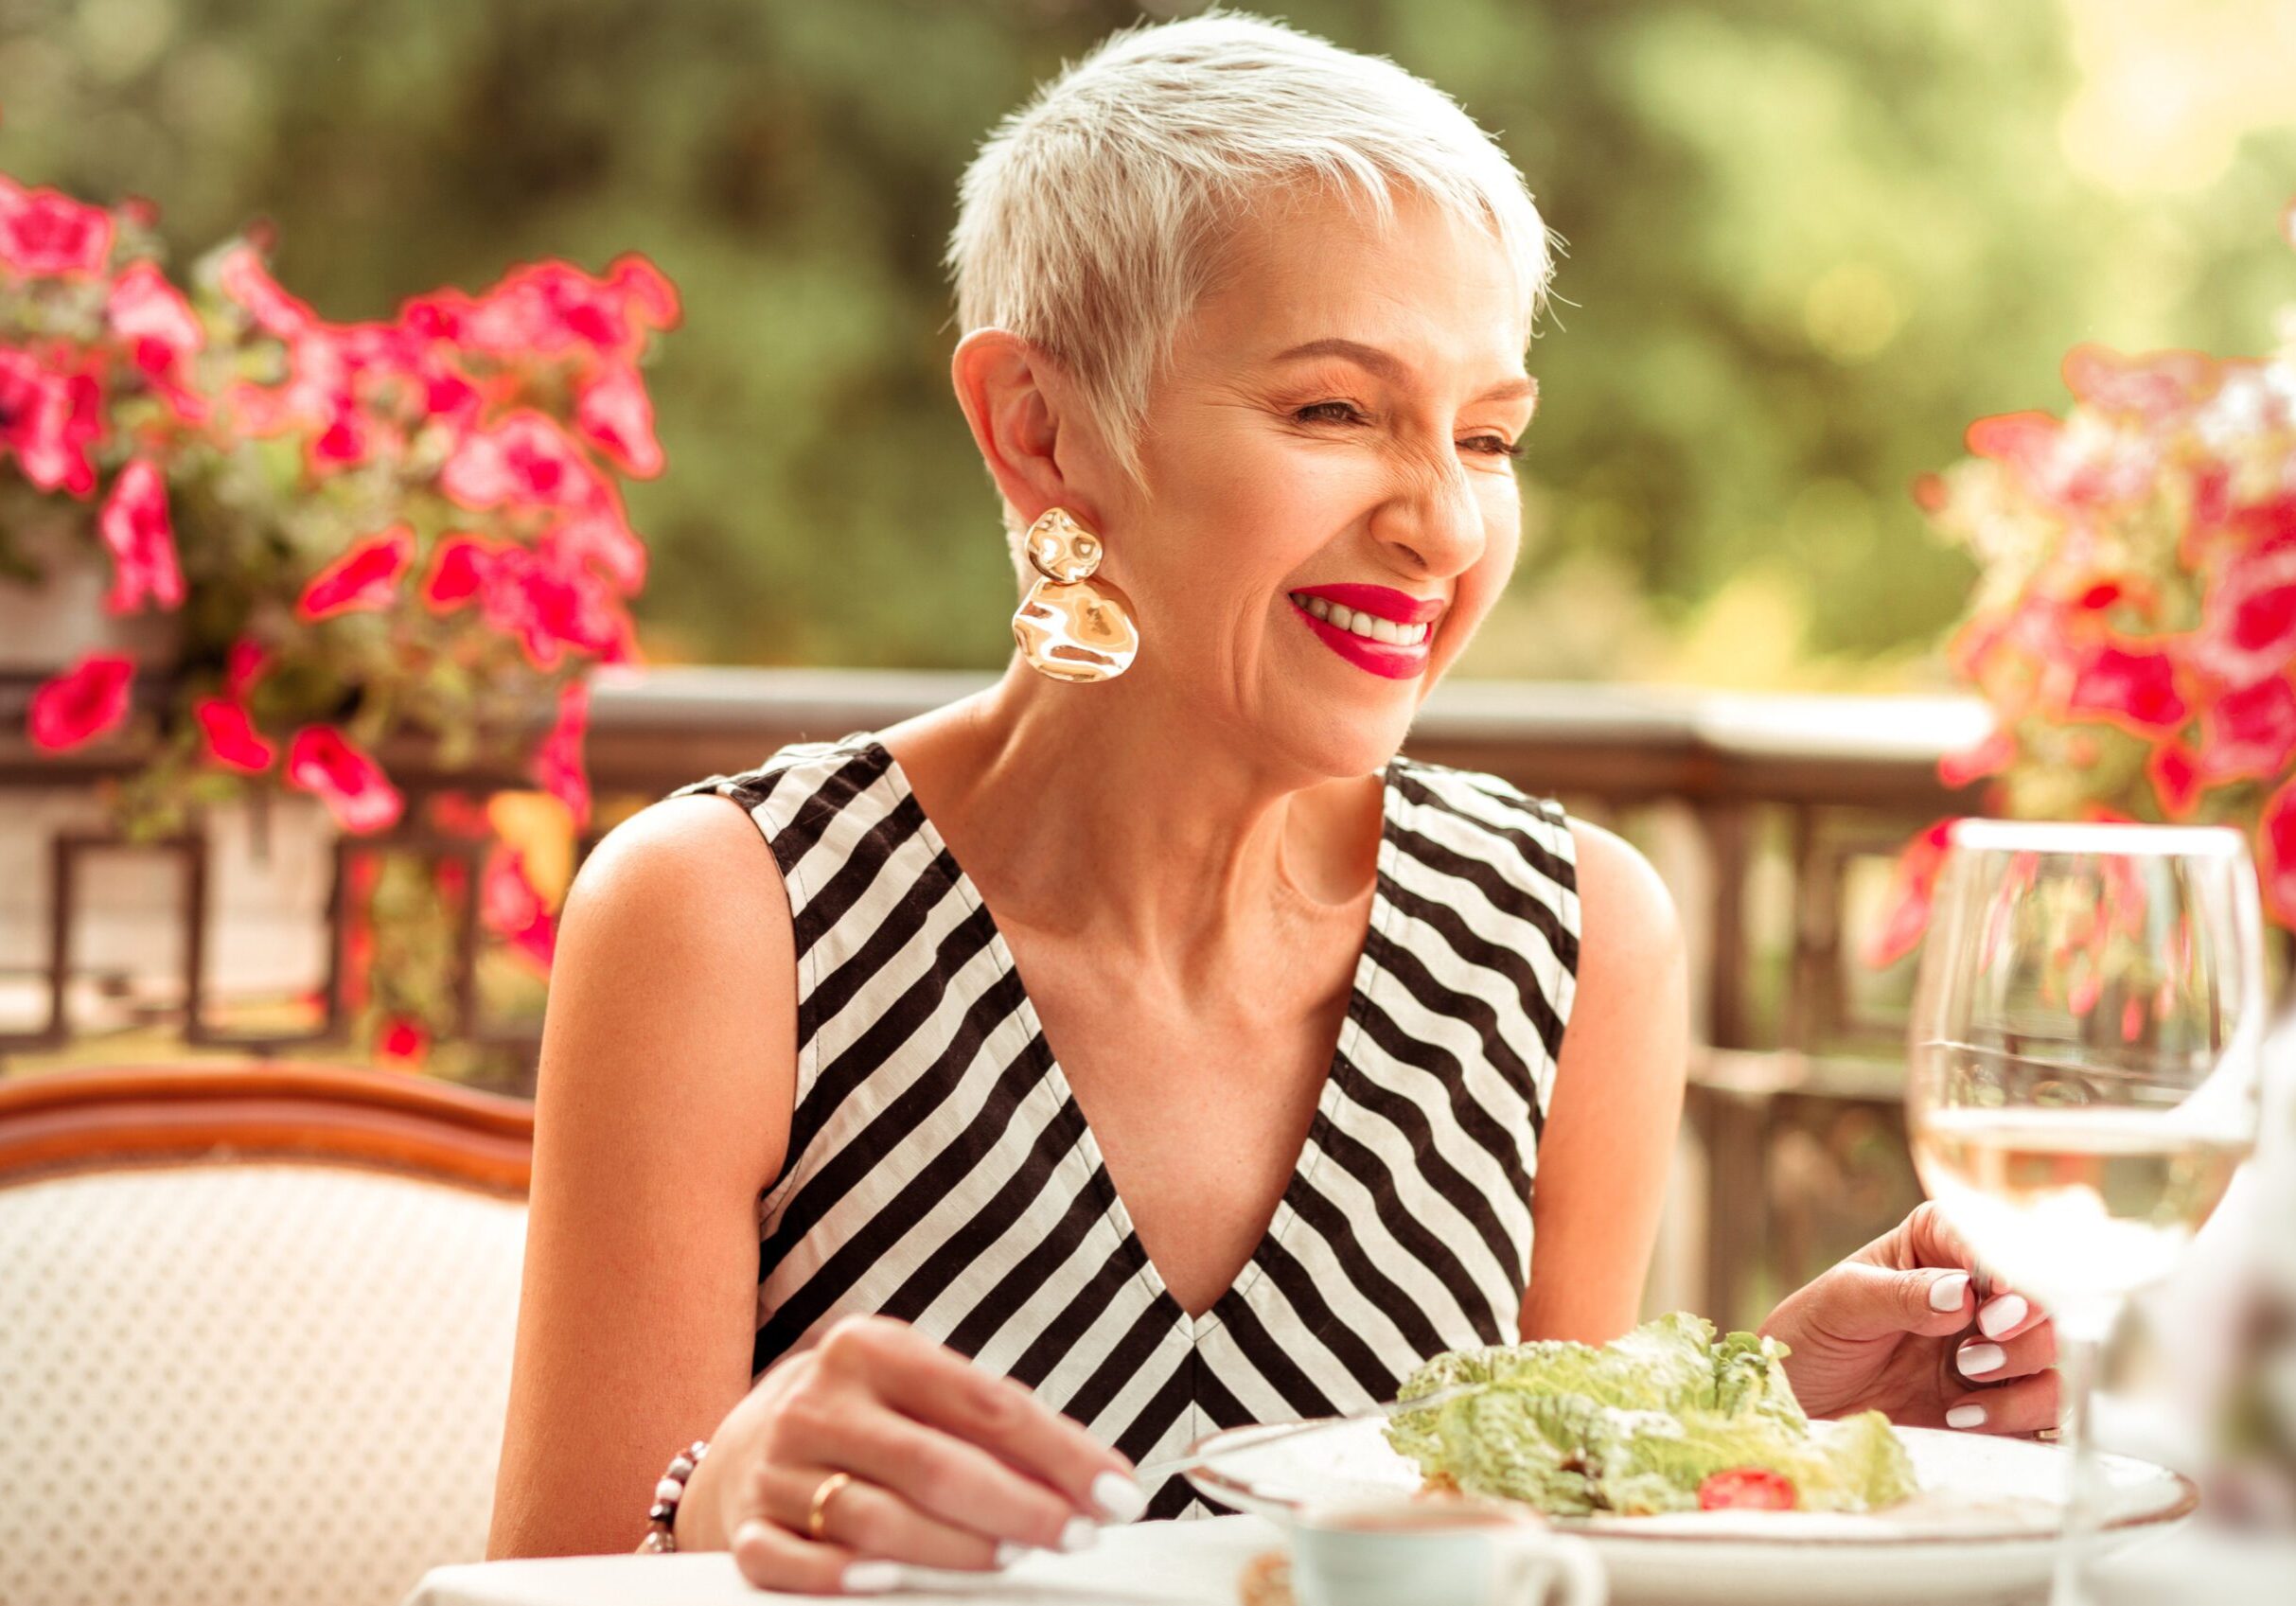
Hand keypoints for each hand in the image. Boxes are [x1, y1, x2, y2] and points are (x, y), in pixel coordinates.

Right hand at [686, 1315, 1143, 1593]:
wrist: (752, 1435)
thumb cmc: (869, 1412)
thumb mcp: (922, 1389)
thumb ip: (996, 1425)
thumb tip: (1093, 1478)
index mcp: (873, 1348)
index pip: (986, 1403)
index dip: (1060, 1454)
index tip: (1115, 1493)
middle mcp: (820, 1401)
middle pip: (936, 1465)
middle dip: (1020, 1508)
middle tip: (1075, 1535)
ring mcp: (778, 1467)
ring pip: (877, 1521)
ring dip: (955, 1548)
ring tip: (1013, 1557)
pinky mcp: (749, 1527)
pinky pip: (795, 1563)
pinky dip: (844, 1577)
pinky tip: (890, 1584)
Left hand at [1759, 1202, 2059, 1434]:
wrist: (1804, 1402)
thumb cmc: (1815, 1334)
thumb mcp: (1844, 1303)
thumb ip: (1901, 1295)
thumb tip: (1960, 1293)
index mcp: (1939, 1244)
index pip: (1994, 1237)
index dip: (2009, 1264)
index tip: (1995, 1295)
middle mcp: (1978, 1292)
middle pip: (2045, 1295)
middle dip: (2026, 1320)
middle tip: (1980, 1341)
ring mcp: (1995, 1347)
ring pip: (2055, 1350)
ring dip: (2023, 1368)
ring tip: (1964, 1377)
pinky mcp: (2001, 1400)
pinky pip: (2048, 1405)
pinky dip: (2020, 1413)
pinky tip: (1963, 1417)